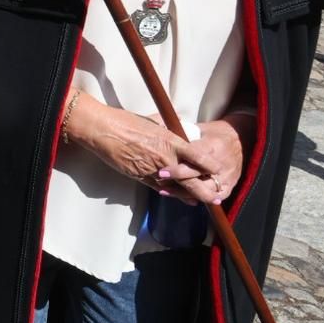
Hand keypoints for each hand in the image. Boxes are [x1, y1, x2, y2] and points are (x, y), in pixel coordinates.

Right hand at [65, 95, 215, 202]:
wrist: (104, 131)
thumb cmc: (127, 122)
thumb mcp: (155, 121)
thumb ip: (170, 129)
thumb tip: (180, 130)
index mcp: (171, 142)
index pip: (199, 157)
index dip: (211, 167)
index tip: (219, 171)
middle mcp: (165, 159)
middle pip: (192, 181)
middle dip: (206, 192)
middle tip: (216, 198)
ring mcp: (153, 171)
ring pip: (177, 189)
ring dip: (190, 196)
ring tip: (201, 201)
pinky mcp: (141, 177)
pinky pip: (161, 189)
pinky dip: (171, 194)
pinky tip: (179, 197)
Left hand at [152, 117, 244, 204]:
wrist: (241, 139)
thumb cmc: (215, 133)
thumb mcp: (200, 129)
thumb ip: (183, 134)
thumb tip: (160, 131)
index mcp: (213, 146)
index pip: (194, 158)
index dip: (178, 166)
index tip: (161, 169)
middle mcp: (221, 163)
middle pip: (198, 175)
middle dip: (178, 179)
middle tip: (159, 178)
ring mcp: (227, 176)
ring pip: (205, 189)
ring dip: (184, 192)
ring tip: (165, 190)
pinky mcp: (231, 185)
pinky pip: (216, 196)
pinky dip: (200, 198)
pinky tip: (185, 198)